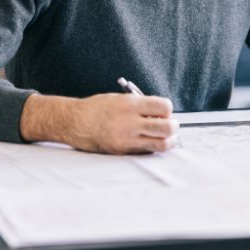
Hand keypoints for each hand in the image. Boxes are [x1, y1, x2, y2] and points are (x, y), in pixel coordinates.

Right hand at [21, 92, 177, 153]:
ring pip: (161, 144)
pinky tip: (150, 142)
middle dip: (174, 126)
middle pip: (166, 127)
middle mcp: (129, 122)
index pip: (163, 106)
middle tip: (172, 125)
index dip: (168, 109)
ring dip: (169, 140)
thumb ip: (140, 105)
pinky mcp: (123, 151)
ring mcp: (126, 139)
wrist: (75, 122)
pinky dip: (153, 147)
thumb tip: (162, 113)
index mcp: (129, 104)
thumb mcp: (119, 98)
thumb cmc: (97, 108)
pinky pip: (147, 151)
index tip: (165, 110)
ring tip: (166, 136)